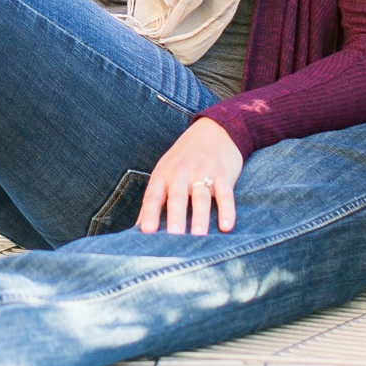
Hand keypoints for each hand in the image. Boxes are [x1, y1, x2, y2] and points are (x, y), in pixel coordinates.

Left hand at [138, 118, 242, 234]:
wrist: (214, 129)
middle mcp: (181, 173)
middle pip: (178, 197)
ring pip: (201, 197)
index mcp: (163, 174)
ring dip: (200, 216)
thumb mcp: (164, 172)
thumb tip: (138, 229)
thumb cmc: (184, 159)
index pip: (154, 196)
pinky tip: (227, 226)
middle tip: (174, 235)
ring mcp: (203, 172)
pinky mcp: (223, 174)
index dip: (149, 213)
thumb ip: (153, 200)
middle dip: (175, 216)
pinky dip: (227, 210)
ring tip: (198, 234)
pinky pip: (226, 194)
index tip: (147, 231)